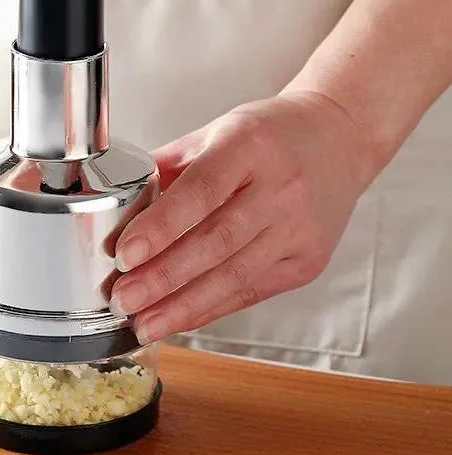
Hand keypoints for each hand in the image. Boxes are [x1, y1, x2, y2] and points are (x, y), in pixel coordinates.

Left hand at [109, 91, 374, 343]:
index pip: (202, 191)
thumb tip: (115, 203)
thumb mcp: (214, 133)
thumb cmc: (268, 135)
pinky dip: (210, 309)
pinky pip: (251, 291)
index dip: (161, 226)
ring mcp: (299, 228)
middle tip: (122, 298)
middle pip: (216, 241)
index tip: (125, 254)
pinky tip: (177, 318)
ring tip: (142, 322)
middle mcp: (281, 188)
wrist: (338, 140)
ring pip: (235, 276)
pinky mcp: (307, 261)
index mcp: (250, 145)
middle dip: (163, 277)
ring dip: (182, 305)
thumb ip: (166, 167)